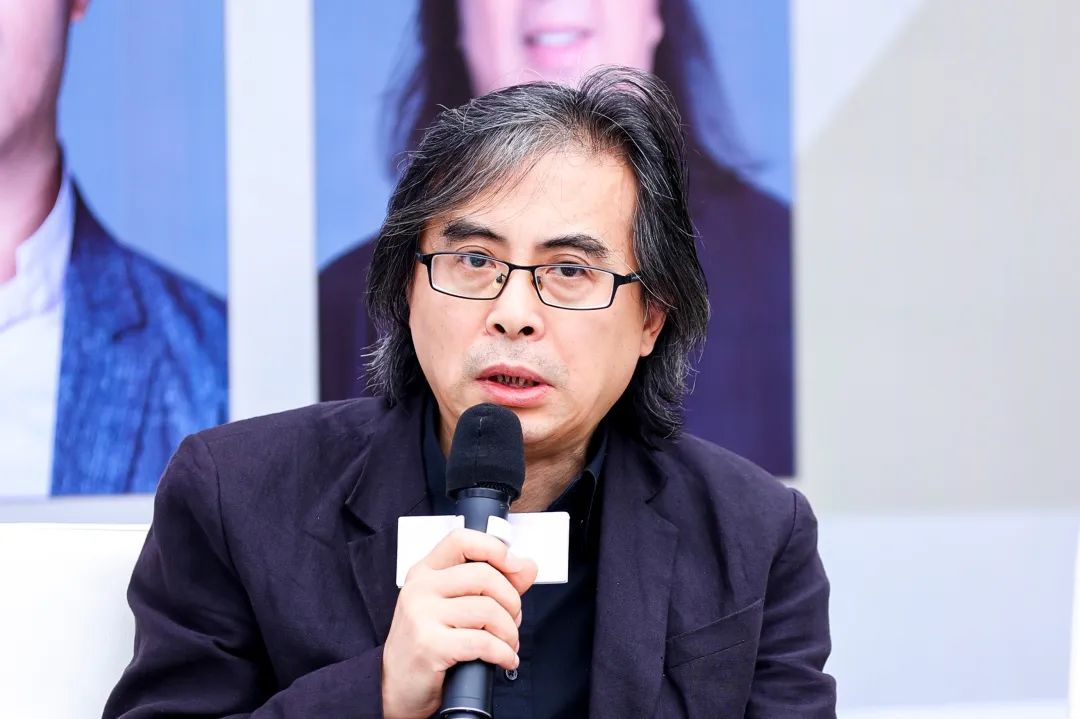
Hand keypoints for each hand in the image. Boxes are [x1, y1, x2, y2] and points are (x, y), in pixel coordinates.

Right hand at [381, 528, 538, 718]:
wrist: (397, 688)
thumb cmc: (428, 644)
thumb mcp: (455, 607)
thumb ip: (492, 585)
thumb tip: (527, 567)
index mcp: (425, 572)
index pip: (462, 540)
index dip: (495, 549)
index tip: (515, 566)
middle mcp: (420, 588)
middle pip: (484, 575)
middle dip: (512, 601)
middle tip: (513, 620)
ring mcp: (421, 615)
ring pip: (488, 610)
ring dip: (509, 632)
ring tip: (507, 643)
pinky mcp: (429, 645)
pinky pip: (483, 642)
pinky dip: (503, 653)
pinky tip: (504, 659)